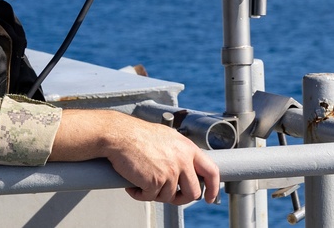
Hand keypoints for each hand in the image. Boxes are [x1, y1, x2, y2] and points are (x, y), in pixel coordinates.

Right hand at [51, 109, 220, 205]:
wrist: (120, 135)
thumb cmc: (138, 135)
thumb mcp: (168, 138)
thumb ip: (180, 153)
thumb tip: (187, 170)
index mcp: (188, 148)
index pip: (211, 171)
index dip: (213, 188)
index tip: (209, 198)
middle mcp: (182, 160)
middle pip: (193, 192)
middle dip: (180, 199)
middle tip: (166, 195)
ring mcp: (170, 171)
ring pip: (169, 197)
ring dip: (154, 193)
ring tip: (142, 180)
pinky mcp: (155, 181)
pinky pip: (150, 198)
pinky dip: (139, 194)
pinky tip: (133, 183)